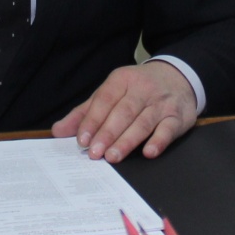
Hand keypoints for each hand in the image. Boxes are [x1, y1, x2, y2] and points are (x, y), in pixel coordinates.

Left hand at [50, 61, 196, 163]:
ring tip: (113, 157)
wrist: (177, 77)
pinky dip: (159, 141)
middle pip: (123, 112)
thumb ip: (85, 113)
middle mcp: (142, 89)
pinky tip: (148, 152)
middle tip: (95, 153)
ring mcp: (161, 103)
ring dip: (127, 141)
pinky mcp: (177, 117)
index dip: (93, 120)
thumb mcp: (110, 93)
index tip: (82, 140)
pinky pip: (168, 129)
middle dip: (108, 133)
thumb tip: (58, 131)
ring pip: (143, 122)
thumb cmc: (136, 90)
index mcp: (122, 80)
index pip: (105, 100)